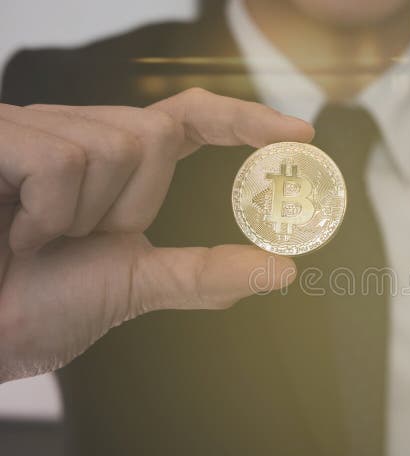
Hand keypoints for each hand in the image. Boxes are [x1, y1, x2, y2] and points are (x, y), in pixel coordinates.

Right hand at [0, 88, 311, 382]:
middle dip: (126, 204)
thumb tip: (285, 271)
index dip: (244, 119)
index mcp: (118, 165)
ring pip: (109, 146)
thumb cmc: (43, 306)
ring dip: (79, 216)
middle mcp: (81, 133)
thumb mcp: (139, 284)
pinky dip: (44, 214)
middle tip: (77, 241)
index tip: (302, 133)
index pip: (191, 119)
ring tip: (37, 240)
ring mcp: (37, 128)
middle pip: (154, 134)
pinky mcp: (0, 134)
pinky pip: (58, 160)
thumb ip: (206, 275)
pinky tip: (15, 233)